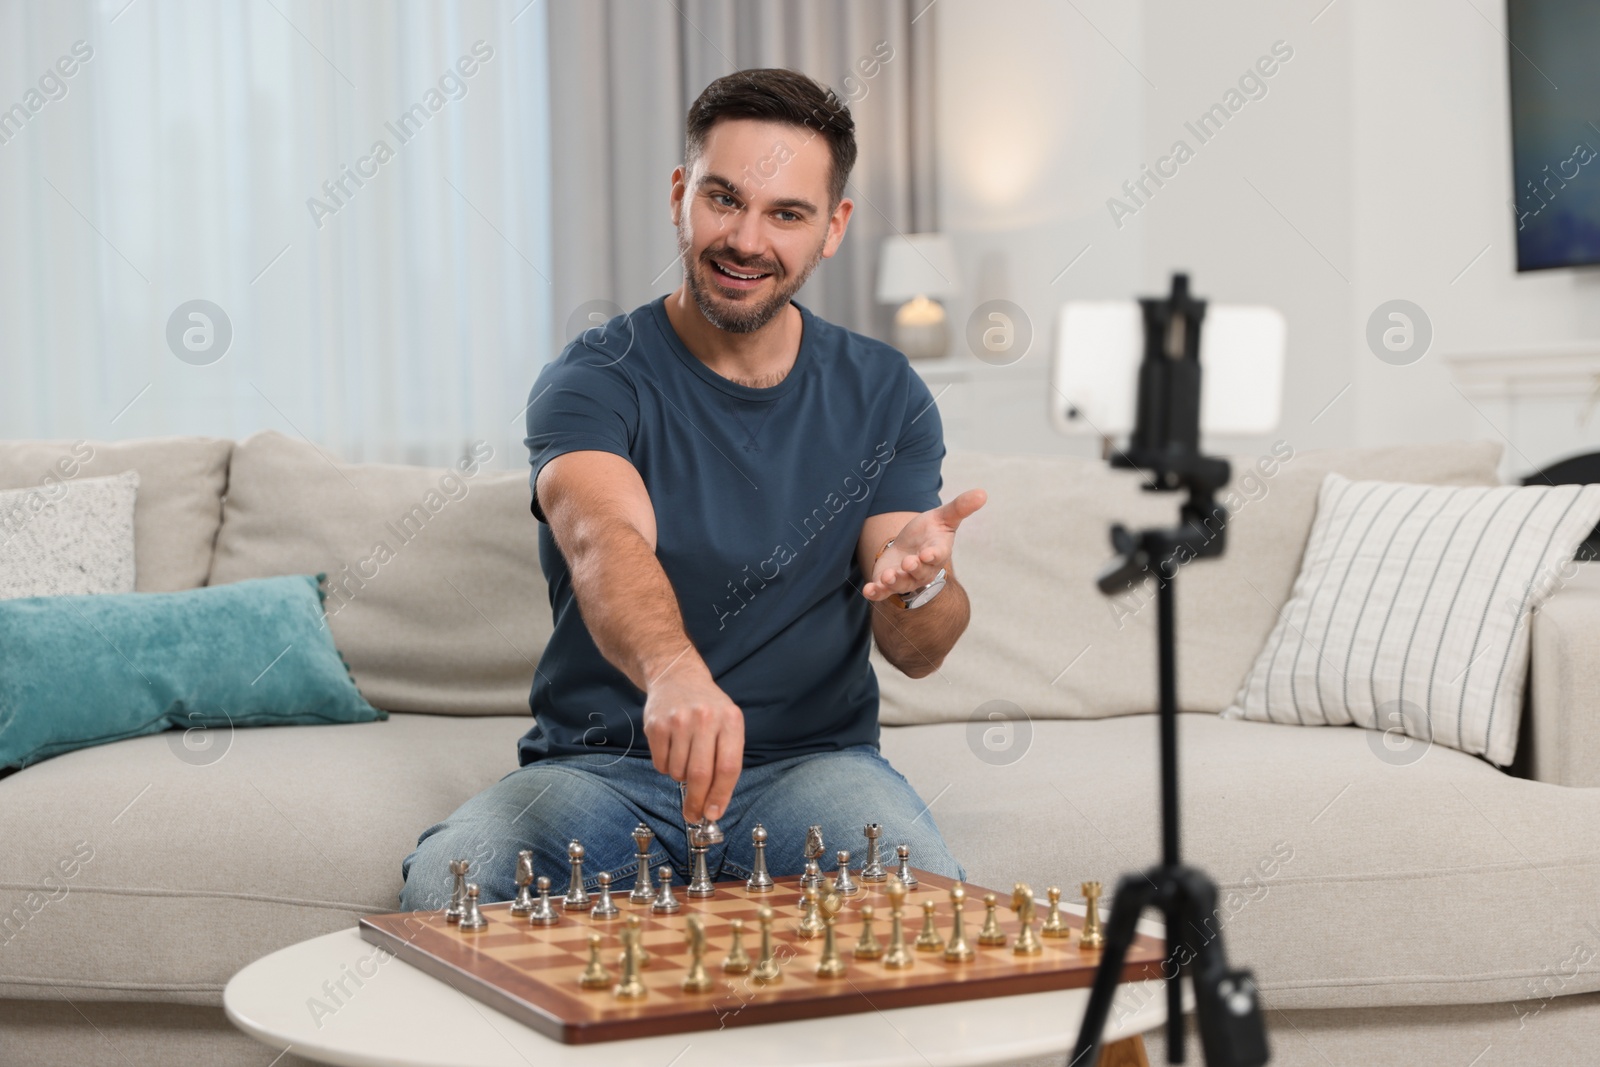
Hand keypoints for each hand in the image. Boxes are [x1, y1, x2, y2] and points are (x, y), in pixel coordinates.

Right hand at [642, 663, 743, 822]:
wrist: (677, 676)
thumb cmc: (708, 708)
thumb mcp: (727, 724)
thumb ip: (725, 760)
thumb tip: (714, 806)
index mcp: (730, 720)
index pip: (728, 767)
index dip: (721, 796)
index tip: (713, 814)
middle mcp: (705, 718)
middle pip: (701, 774)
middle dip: (697, 802)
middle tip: (694, 815)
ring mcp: (678, 721)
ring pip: (678, 772)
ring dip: (681, 778)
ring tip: (685, 760)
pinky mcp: (656, 725)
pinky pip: (661, 764)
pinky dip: (666, 767)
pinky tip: (672, 750)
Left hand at [862, 488, 986, 600]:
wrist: (910, 547)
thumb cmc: (929, 533)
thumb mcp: (943, 517)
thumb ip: (960, 507)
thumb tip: (982, 492)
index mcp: (936, 552)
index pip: (938, 555)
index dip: (933, 556)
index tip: (927, 554)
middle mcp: (922, 569)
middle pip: (920, 573)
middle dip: (914, 569)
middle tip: (908, 563)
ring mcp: (904, 578)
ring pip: (901, 584)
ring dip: (894, 582)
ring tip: (887, 577)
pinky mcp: (887, 583)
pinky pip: (882, 592)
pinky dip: (876, 593)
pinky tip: (869, 591)